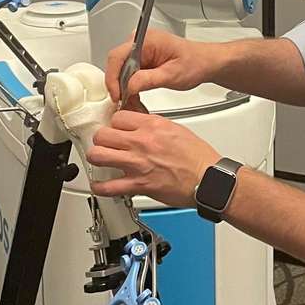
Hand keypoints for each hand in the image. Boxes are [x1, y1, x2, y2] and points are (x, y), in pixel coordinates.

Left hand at [86, 110, 220, 206]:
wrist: (208, 178)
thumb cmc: (197, 156)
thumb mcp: (175, 128)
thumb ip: (153, 125)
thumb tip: (139, 123)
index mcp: (152, 126)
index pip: (118, 117)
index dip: (115, 123)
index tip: (116, 128)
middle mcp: (142, 142)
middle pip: (103, 134)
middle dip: (102, 139)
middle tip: (106, 143)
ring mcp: (138, 164)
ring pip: (98, 155)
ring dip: (96, 157)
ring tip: (100, 159)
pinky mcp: (138, 185)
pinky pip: (108, 186)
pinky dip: (99, 186)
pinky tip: (99, 184)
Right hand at [105, 29, 216, 102]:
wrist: (205, 63)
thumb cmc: (195, 62)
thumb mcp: (172, 75)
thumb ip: (149, 79)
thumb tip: (129, 86)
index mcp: (147, 39)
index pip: (118, 56)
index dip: (113, 77)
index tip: (117, 95)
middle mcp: (140, 42)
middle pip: (117, 65)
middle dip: (119, 87)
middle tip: (125, 103)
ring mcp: (139, 51)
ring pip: (120, 72)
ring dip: (124, 89)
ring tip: (133, 104)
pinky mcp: (140, 60)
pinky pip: (127, 74)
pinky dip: (130, 88)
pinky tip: (136, 98)